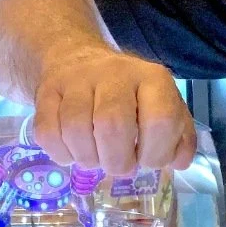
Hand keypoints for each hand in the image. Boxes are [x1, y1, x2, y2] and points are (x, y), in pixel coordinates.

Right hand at [33, 48, 195, 174]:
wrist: (78, 60)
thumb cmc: (130, 96)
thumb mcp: (164, 107)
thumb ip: (179, 137)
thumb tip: (178, 162)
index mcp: (152, 78)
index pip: (161, 120)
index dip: (156, 153)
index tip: (147, 160)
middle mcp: (114, 73)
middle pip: (112, 125)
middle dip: (117, 161)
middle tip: (119, 165)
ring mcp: (76, 79)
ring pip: (75, 129)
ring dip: (87, 159)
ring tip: (96, 158)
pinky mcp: (46, 90)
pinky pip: (47, 132)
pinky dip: (61, 154)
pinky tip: (72, 152)